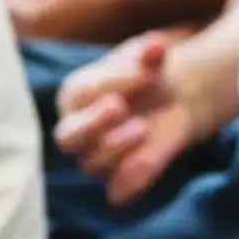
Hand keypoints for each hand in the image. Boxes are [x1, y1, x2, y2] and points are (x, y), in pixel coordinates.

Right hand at [56, 30, 220, 204]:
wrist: (171, 101)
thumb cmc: (147, 76)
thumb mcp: (149, 59)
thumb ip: (150, 54)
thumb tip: (156, 46)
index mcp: (75, 95)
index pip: (81, 93)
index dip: (112, 82)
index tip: (146, 71)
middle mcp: (77, 130)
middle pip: (67, 138)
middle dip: (92, 123)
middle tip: (118, 106)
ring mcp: (95, 158)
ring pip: (92, 164)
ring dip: (116, 147)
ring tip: (144, 127)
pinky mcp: (119, 182)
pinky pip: (118, 192)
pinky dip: (131, 182)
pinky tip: (149, 161)